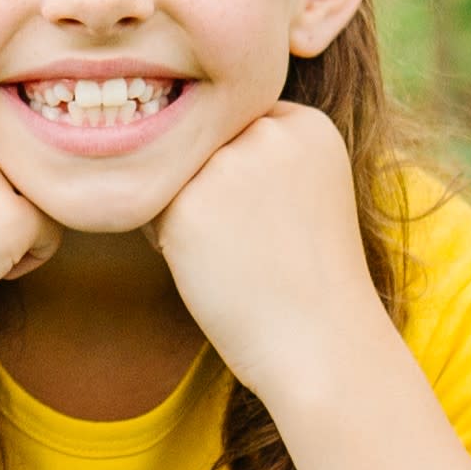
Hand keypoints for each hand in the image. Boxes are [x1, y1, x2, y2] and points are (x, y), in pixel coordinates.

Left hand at [145, 101, 392, 410]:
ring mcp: (227, 165)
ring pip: (173, 173)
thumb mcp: (306, 190)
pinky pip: (149, 208)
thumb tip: (179, 135)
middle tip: (244, 239)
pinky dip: (166, 239)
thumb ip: (260, 151)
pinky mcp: (187, 204)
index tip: (267, 217)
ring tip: (229, 252)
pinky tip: (207, 266)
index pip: (238, 125)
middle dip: (207, 185)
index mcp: (307, 124)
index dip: (239, 172)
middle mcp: (267, 132)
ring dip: (183, 208)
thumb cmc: (309, 278)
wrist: (321, 344)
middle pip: (203, 144)